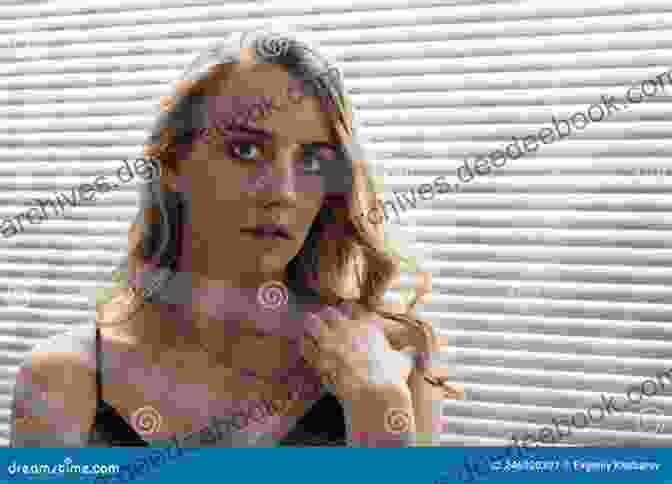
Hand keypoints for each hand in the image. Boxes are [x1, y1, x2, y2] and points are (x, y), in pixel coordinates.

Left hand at [300, 306, 416, 401]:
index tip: (340, 320)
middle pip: (328, 312)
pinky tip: (306, 350)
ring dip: (310, 330)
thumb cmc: (391, 380)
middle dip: (324, 319)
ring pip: (312, 324)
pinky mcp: (321, 357)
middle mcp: (348, 329)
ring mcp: (333, 341)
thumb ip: (407, 353)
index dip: (343, 313)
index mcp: (366, 326)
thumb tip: (415, 353)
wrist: (378, 395)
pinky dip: (304, 347)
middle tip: (321, 328)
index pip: (349, 307)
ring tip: (310, 336)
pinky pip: (305, 345)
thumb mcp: (403, 362)